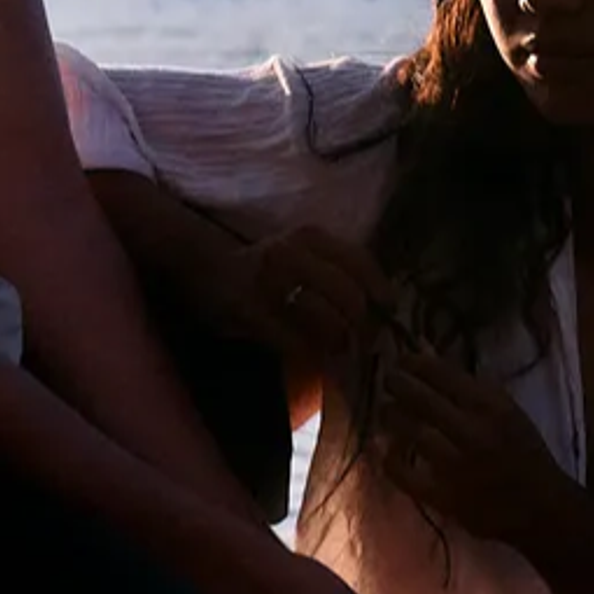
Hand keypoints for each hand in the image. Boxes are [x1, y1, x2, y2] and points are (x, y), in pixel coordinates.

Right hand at [199, 220, 392, 375]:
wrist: (205, 265)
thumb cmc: (264, 263)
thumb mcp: (301, 250)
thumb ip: (335, 266)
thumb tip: (379, 301)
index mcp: (312, 237)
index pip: (361, 263)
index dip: (381, 291)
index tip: (389, 311)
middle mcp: (293, 253)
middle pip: (350, 297)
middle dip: (364, 326)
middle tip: (365, 341)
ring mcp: (270, 282)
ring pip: (327, 321)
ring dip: (339, 342)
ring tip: (339, 349)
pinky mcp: (250, 311)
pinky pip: (295, 341)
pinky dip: (310, 354)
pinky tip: (312, 357)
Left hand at [377, 351, 569, 549]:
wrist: (541, 506)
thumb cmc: (524, 451)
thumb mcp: (505, 408)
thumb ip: (467, 383)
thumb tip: (426, 352)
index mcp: (490, 405)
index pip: (441, 373)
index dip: (414, 363)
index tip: (403, 361)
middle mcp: (471, 430)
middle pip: (419, 398)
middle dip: (397, 383)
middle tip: (390, 381)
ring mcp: (455, 465)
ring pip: (409, 430)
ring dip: (391, 416)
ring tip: (388, 410)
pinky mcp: (444, 497)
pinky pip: (404, 475)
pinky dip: (390, 459)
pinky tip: (389, 451)